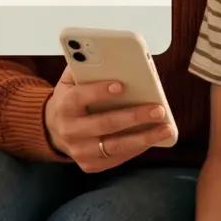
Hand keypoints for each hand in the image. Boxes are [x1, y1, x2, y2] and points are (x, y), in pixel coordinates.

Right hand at [42, 65, 176, 172]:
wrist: (54, 130)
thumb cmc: (70, 99)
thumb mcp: (70, 81)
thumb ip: (84, 68)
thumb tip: (108, 56)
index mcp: (64, 106)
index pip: (79, 97)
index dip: (99, 91)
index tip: (121, 85)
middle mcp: (70, 131)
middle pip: (104, 124)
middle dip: (134, 116)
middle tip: (158, 110)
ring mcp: (80, 151)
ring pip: (115, 146)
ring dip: (143, 137)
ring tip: (166, 128)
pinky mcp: (90, 165)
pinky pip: (118, 158)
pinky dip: (138, 148)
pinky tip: (154, 138)